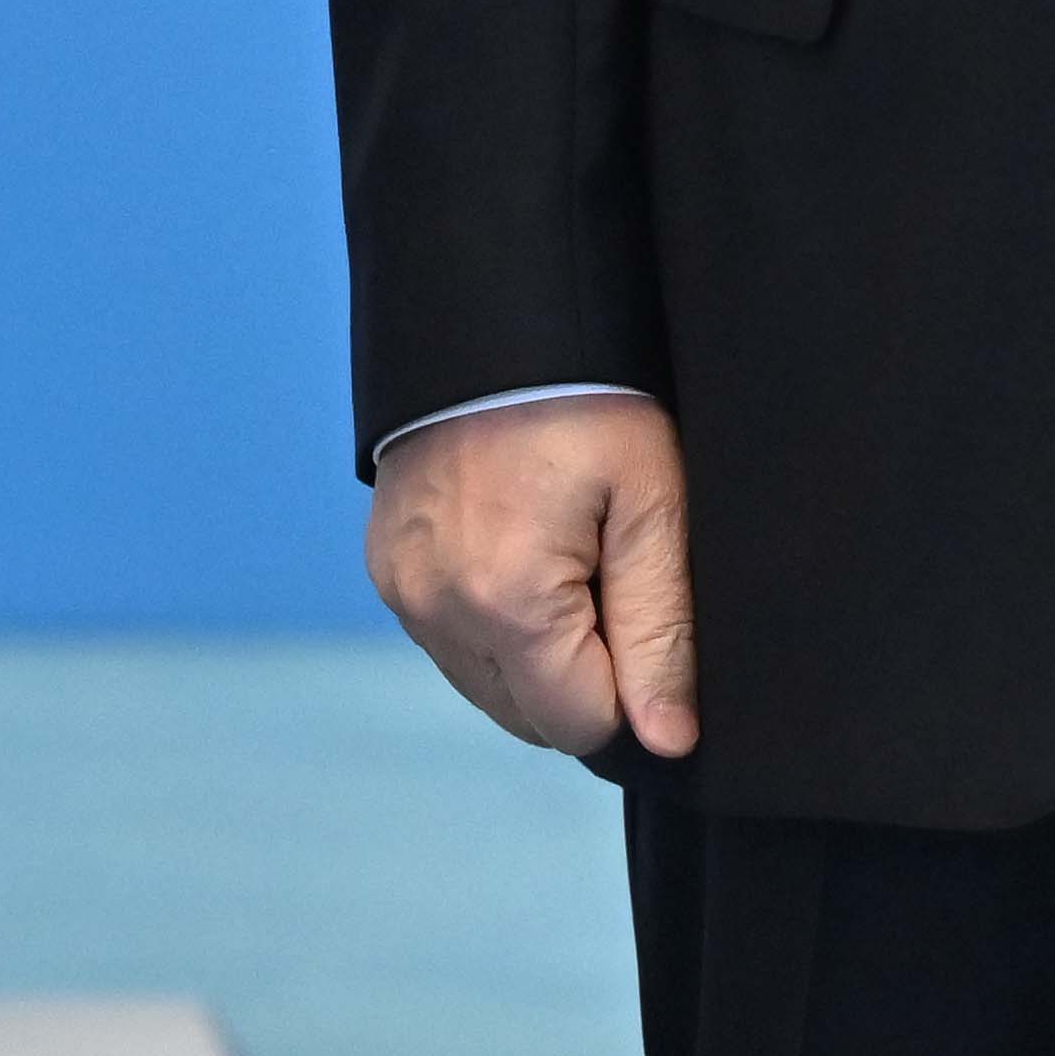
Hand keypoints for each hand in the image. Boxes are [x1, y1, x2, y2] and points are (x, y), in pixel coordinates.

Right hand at [369, 391, 695, 759]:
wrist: (494, 314)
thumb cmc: (589, 398)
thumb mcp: (651, 503)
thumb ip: (661, 631)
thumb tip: (667, 741)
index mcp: (504, 601)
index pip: (581, 725)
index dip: (630, 688)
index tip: (641, 609)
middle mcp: (435, 610)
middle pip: (531, 716)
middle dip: (581, 673)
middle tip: (606, 571)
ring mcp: (401, 591)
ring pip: (489, 686)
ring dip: (535, 653)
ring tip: (564, 553)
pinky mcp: (386, 569)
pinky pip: (451, 641)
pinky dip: (493, 623)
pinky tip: (522, 549)